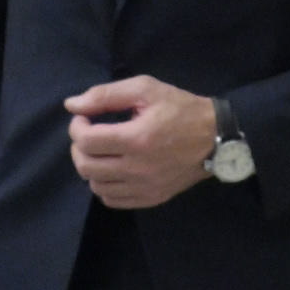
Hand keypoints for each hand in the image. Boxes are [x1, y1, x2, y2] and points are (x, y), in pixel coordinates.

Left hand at [65, 76, 215, 209]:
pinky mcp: (152, 198)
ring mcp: (145, 187)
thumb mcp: (146, 89)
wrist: (218, 137)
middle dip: (79, 147)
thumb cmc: (181, 109)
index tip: (85, 119)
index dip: (76, 127)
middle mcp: (138, 168)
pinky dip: (105, 186)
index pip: (85, 141)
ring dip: (91, 167)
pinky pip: (112, 200)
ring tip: (102, 152)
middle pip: (85, 165)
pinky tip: (112, 170)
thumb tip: (71, 105)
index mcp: (136, 139)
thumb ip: (105, 95)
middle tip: (89, 135)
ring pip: (96, 185)